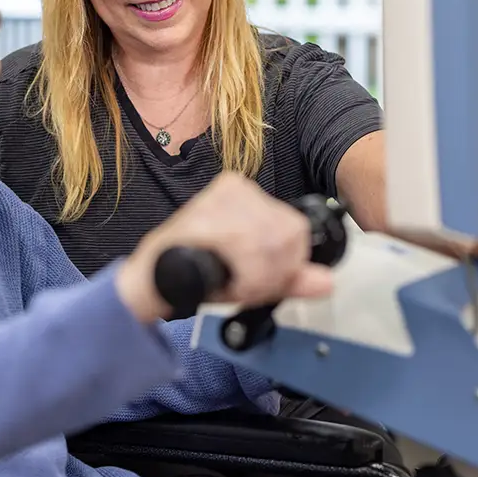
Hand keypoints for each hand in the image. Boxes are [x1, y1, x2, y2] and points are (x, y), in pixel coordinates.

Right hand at [116, 172, 334, 322]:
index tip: (267, 281)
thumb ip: (290, 278)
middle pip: (288, 236)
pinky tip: (227, 284)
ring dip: (258, 279)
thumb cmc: (197, 273)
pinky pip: (247, 252)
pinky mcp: (205, 215)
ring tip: (236, 286)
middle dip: (275, 274)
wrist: (150, 280)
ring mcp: (219, 198)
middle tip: (249, 287)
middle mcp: (237, 188)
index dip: (289, 264)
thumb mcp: (253, 276)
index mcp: (249, 195)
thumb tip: (327, 282)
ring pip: (270, 246)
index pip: (295, 228)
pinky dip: (244, 278)